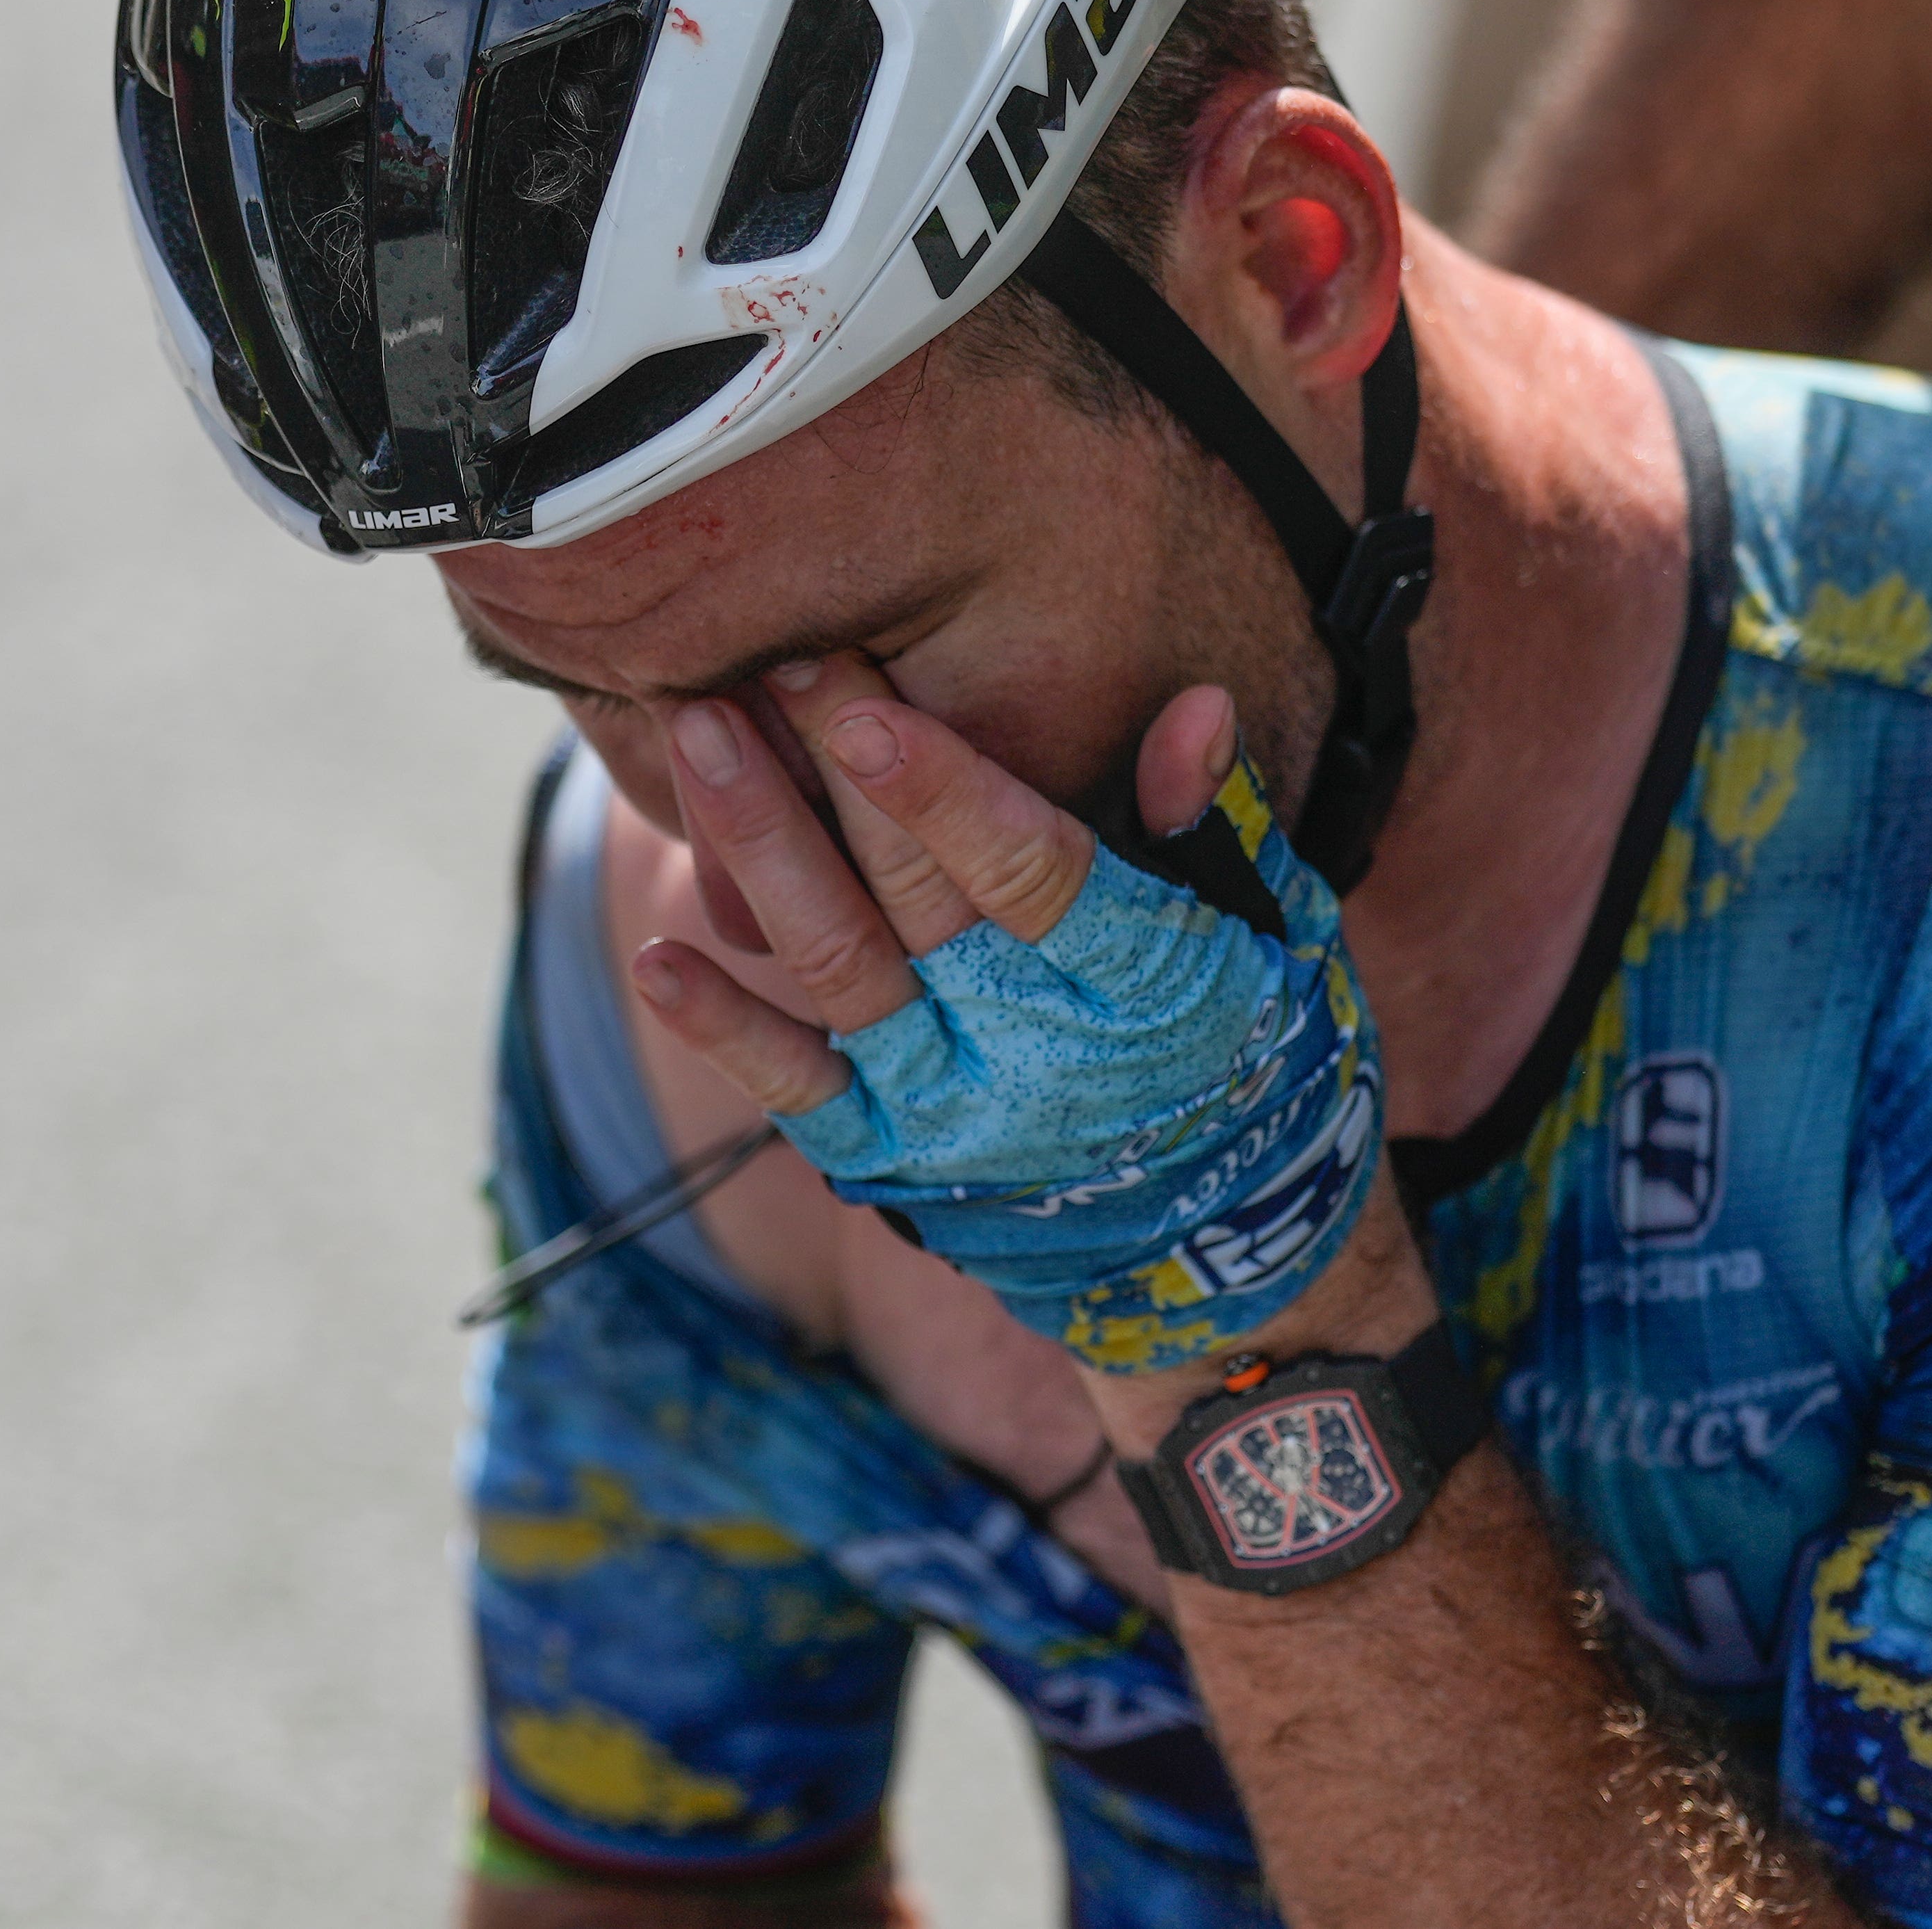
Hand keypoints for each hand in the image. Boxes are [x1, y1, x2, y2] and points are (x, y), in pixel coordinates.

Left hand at [629, 655, 1386, 1370]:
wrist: (1219, 1273)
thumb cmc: (1258, 1068)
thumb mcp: (1276, 946)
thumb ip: (1219, 832)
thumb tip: (1194, 705)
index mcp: (1143, 987)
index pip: (1031, 876)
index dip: (946, 793)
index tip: (867, 705)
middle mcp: (1035, 1051)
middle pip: (916, 897)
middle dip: (834, 771)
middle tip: (772, 658)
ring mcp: (952, 1111)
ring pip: (837, 964)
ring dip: (760, 845)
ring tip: (701, 734)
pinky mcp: (891, 1161)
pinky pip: (793, 1089)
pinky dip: (720, 1025)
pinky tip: (655, 953)